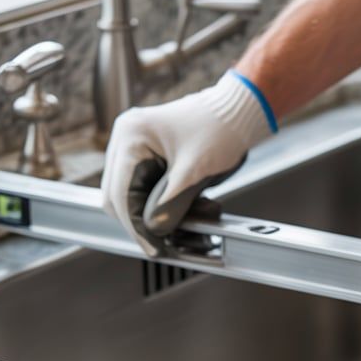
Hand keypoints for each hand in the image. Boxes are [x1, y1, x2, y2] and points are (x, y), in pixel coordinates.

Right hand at [100, 71, 274, 255]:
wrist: (240, 111)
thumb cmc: (221, 128)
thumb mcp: (194, 172)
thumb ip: (170, 204)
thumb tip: (153, 233)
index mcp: (131, 136)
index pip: (120, 194)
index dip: (136, 227)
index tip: (154, 248)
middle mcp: (126, 140)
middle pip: (119, 198)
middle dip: (144, 223)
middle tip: (167, 243)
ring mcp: (136, 148)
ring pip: (133, 198)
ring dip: (158, 216)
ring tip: (193, 220)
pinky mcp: (149, 158)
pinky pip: (147, 191)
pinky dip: (167, 206)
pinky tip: (193, 207)